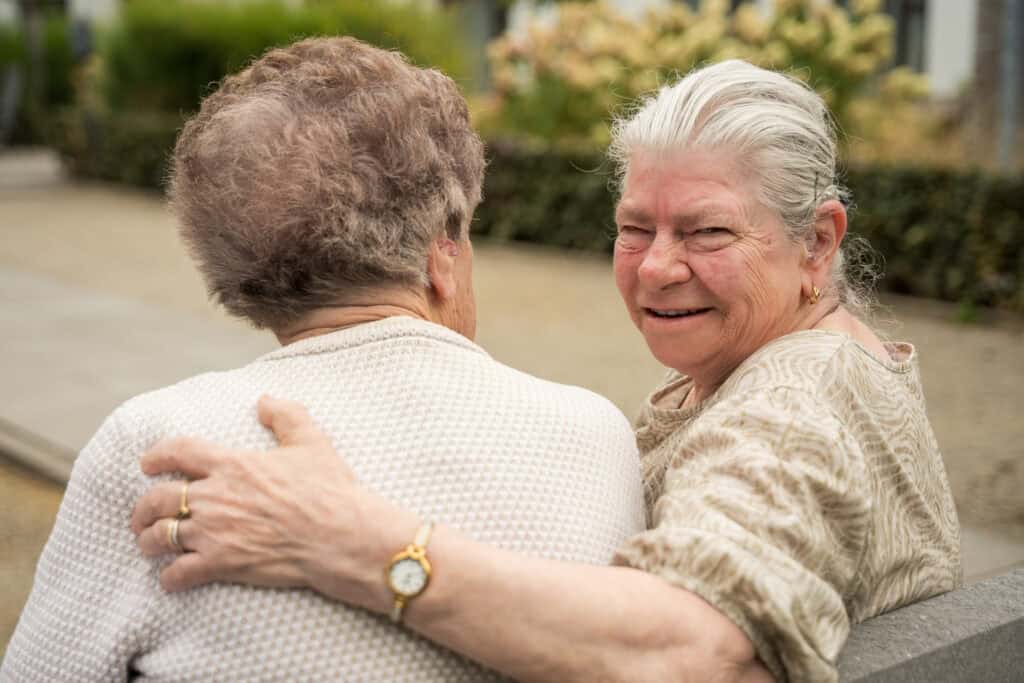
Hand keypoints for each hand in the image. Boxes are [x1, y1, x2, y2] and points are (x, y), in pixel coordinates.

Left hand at [131, 395, 413, 611]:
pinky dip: (170, 578)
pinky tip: (171, 579)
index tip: (147, 463)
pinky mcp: (221, 564)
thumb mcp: (312, 441)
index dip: (157, 455)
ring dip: (149, 542)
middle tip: (141, 515)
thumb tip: (264, 400)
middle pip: (157, 499)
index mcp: (232, 464)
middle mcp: (214, 497)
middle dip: (142, 508)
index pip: (178, 452)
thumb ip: (286, 415)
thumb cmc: (329, 489)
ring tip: (149, 546)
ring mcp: (214, 533)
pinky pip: (179, 573)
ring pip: (160, 537)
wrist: (340, 536)